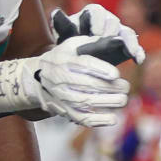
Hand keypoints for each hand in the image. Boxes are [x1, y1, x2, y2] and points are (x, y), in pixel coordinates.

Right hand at [0, 36, 131, 126]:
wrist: (35, 77)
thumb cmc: (61, 58)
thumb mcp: (70, 45)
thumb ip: (89, 42)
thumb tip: (113, 40)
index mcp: (64, 60)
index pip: (84, 64)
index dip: (101, 70)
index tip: (116, 74)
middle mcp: (61, 79)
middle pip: (88, 85)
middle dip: (110, 88)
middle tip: (125, 87)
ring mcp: (62, 96)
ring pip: (86, 102)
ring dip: (107, 103)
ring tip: (123, 99)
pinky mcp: (65, 110)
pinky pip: (81, 118)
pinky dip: (98, 120)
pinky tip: (113, 119)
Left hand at [51, 6, 145, 64]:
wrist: (78, 56)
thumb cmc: (70, 41)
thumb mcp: (64, 34)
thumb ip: (62, 24)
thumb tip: (56, 12)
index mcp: (92, 14)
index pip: (98, 12)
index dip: (98, 21)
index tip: (95, 32)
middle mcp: (108, 21)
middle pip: (114, 22)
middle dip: (112, 32)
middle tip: (109, 43)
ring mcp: (119, 34)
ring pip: (127, 33)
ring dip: (130, 42)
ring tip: (131, 53)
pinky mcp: (126, 46)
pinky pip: (135, 47)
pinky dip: (138, 52)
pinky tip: (138, 60)